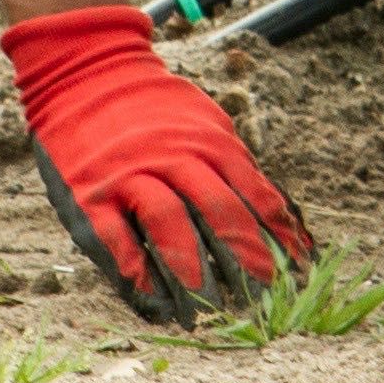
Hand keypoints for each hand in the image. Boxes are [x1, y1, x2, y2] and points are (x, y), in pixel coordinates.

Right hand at [0, 3, 310, 321]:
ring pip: (169, 226)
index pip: (253, 193)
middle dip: (243, 259)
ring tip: (210, 311)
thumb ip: (235, 165)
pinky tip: (154, 303)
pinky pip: (116, 239)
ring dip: (192, 273)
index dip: (276, 236)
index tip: (296, 271)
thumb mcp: (205, 122)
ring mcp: (129, 176)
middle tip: (262, 300)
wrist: (87, 71)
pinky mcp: (89, 194)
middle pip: (217, 212)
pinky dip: (137, 273)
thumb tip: (278, 217)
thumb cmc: (155, 108)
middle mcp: (173, 157)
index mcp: (209, 141)